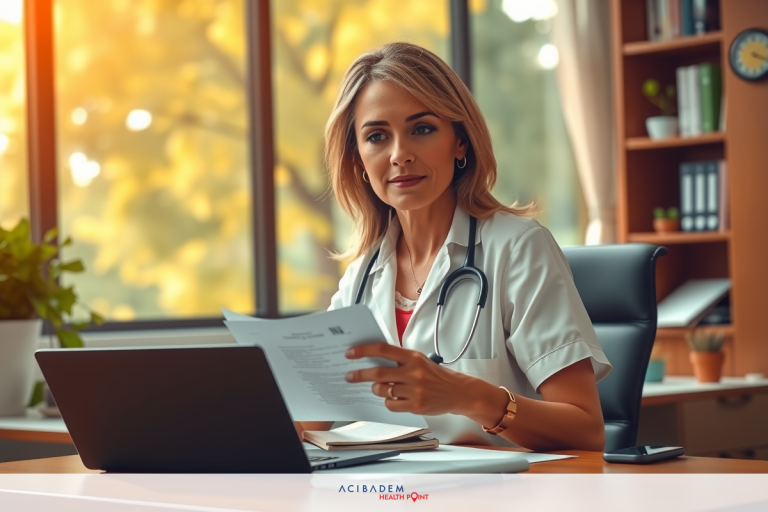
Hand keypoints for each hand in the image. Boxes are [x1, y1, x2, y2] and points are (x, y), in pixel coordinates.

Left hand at [344, 342, 499, 416]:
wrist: (458, 392)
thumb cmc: (436, 375)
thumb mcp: (419, 360)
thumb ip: (399, 359)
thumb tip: (371, 359)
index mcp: (413, 357)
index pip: (383, 349)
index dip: (363, 350)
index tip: (350, 353)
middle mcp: (414, 372)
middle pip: (378, 373)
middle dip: (360, 374)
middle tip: (349, 376)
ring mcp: (415, 390)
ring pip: (383, 390)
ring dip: (377, 389)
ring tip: (381, 388)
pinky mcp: (416, 406)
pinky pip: (391, 404)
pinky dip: (388, 402)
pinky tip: (394, 398)